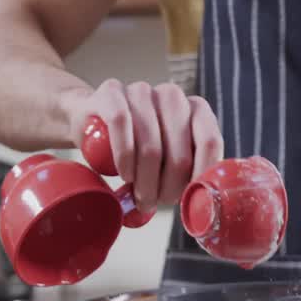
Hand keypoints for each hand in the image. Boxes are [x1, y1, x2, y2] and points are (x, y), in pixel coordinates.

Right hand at [59, 79, 223, 212]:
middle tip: (157, 203)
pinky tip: (126, 175)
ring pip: (151, 146)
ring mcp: (142, 91)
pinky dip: (124, 157)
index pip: (209, 142)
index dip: (201, 176)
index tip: (190, 199)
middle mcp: (172, 96)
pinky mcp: (111, 93)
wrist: (91, 121)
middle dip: (168, 189)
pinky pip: (121, 125)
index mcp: (195, 109)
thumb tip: (197, 208)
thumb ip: (184, 176)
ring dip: (145, 182)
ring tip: (140, 198)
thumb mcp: (167, 159)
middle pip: (179, 153)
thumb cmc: (137, 145)